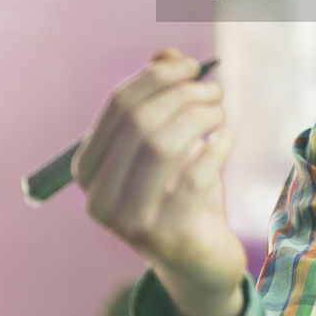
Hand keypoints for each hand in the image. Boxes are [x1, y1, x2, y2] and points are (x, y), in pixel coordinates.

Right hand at [75, 48, 245, 315]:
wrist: (200, 262)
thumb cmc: (182, 193)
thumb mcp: (170, 143)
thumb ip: (163, 98)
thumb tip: (168, 53)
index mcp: (88, 170)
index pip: (118, 106)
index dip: (157, 76)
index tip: (192, 66)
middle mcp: (99, 199)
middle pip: (140, 122)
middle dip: (182, 95)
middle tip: (214, 90)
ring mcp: (129, 223)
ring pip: (162, 146)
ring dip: (199, 116)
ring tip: (220, 111)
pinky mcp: (167, 239)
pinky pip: (194, 180)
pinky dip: (215, 149)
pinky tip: (227, 138)